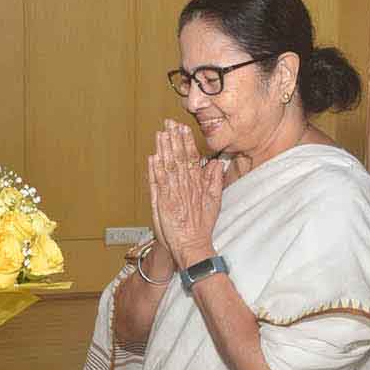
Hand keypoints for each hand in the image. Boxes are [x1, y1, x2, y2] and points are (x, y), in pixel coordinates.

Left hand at [148, 120, 224, 269]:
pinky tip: (152, 157)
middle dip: (173, 139)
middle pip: (179, 158)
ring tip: (160, 134)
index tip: (182, 128)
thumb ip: (215, 181)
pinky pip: (158, 183)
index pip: (191, 158)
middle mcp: (185, 187)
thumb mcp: (214, 201)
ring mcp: (173, 194)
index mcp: (197, 184)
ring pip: (168, 167)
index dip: (186, 142)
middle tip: (169, 123)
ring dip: (163, 150)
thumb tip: (218, 164)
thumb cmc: (200, 226)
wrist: (191, 245)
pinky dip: (154, 170)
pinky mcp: (163, 203)